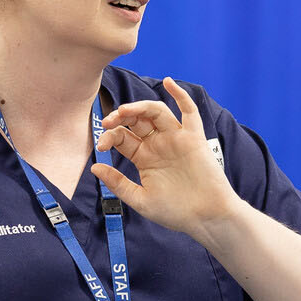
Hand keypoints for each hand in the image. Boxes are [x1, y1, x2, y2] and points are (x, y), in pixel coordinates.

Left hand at [93, 78, 241, 239]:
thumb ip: (118, 183)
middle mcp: (158, 144)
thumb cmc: (175, 212)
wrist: (206, 218)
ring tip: (125, 110)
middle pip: (136, 121)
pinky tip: (169, 82)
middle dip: (120, 117)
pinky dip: (181, 95)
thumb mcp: (140, 199)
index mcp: (144, 157)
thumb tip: (95, 167)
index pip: (122, 137)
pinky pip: (189, 111)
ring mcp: (176, 139)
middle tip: (108, 121)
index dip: (109, 137)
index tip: (100, 146)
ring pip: (156, 112)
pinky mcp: (194, 138)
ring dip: (140, 106)